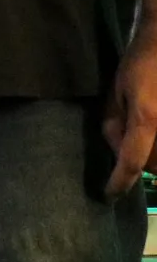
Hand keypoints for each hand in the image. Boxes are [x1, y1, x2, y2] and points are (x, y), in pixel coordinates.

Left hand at [104, 32, 156, 196]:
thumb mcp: (115, 95)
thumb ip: (115, 128)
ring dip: (154, 155)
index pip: (132, 162)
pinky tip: (149, 121)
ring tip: (145, 126)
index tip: (109, 195)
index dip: (119, 183)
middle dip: (140, 162)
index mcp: (147, 119)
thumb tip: (120, 158)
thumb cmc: (138, 66)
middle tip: (132, 144)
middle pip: (154, 165)